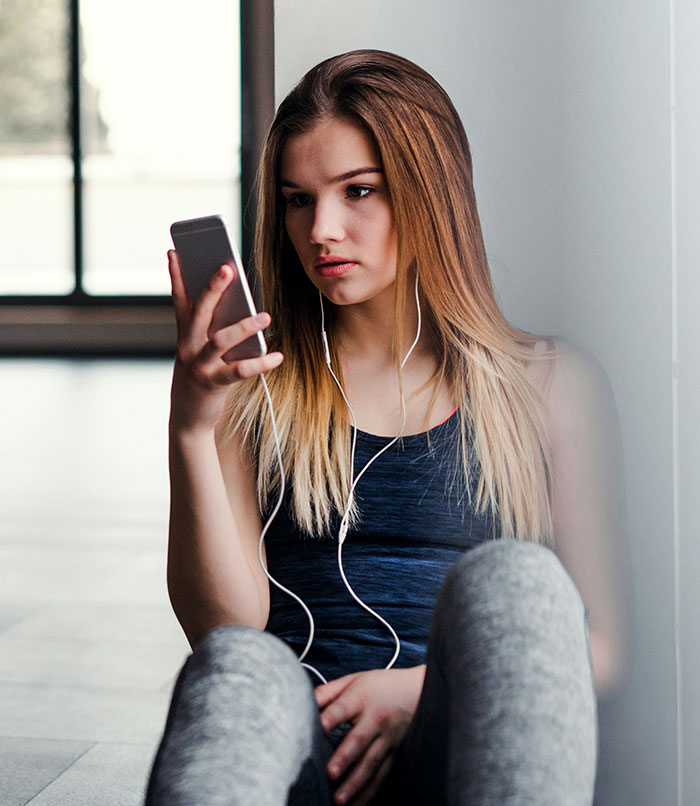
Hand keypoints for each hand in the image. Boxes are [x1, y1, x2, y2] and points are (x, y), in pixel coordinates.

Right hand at [167, 249, 282, 435]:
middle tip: (227, 268)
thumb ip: (212, 329)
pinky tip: (277, 356)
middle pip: (199, 311)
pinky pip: (238, 371)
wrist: (188, 418)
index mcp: (185, 335)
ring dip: (244, 327)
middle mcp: (188, 346)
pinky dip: (260, 364)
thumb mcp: (200, 351)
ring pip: (220, 340)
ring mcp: (199, 365)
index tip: (175, 251)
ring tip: (265, 316)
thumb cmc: (201, 377)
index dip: (176, 275)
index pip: (179, 299)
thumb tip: (238, 306)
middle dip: (212, 288)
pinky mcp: (212, 384)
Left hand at [315, 665, 425, 804]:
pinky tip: (357, 804)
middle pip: (359, 739)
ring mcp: (386, 738)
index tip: (319, 727)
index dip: (331, 717)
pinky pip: (382, 774)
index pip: (344, 707)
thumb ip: (329, 691)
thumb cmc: (380, 686)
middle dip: (344, 757)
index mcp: (362, 697)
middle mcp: (375, 719)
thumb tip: (305, 701)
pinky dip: (370, 791)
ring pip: (371, 762)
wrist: (417, 692)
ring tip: (339, 799)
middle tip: (330, 773)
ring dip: (355, 782)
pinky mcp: (394, 752)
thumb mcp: (355, 680)